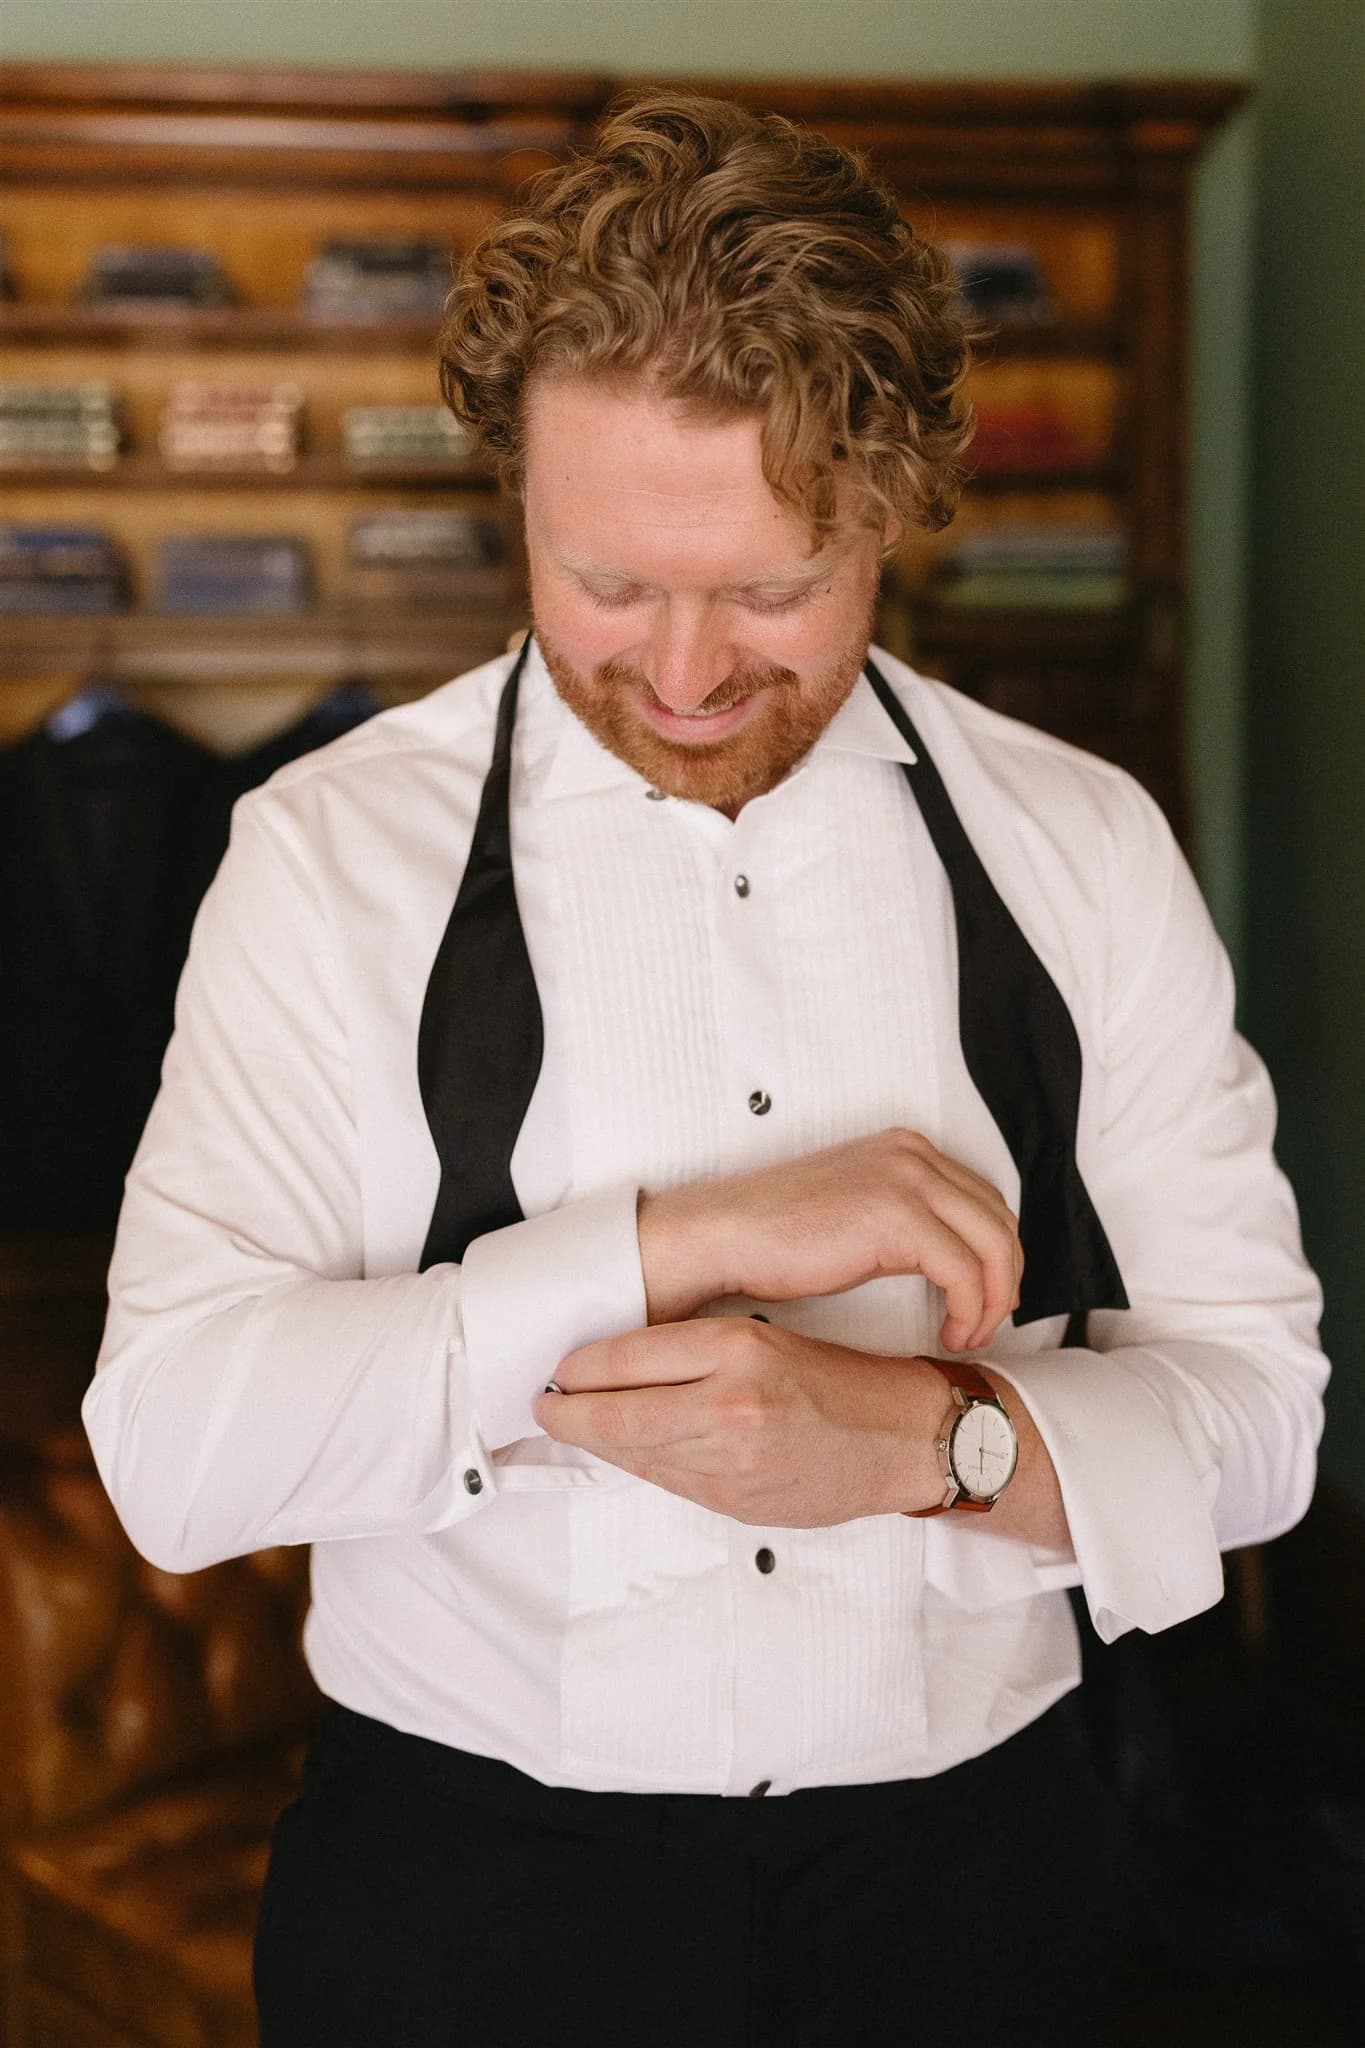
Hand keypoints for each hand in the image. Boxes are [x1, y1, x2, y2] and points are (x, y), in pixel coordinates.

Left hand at [529, 1317, 943, 1527]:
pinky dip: (640, 1466)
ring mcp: (731, 1461)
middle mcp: (730, 1404)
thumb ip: (693, 1357)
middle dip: (567, 1415)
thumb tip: (618, 1371)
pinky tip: (628, 1454)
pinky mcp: (737, 1502)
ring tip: (574, 1429)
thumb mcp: (767, 1341)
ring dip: (597, 1444)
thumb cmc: (841, 1383)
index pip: (626, 1357)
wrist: (904, 1439)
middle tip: (544, 1408)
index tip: (559, 1370)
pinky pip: (668, 1482)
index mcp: (738, 1347)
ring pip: (634, 1454)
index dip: (579, 1369)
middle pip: (614, 1414)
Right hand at [638, 1128, 1021, 1353]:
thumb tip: (949, 1262)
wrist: (725, 1237)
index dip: (996, 1256)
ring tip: (969, 1335)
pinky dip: (969, 1309)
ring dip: (992, 1300)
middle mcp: (913, 1155)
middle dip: (1004, 1279)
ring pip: (992, 1246)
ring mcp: (908, 1180)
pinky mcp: (898, 1217)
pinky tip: (949, 1334)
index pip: (984, 1201)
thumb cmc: (776, 1238)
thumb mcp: (856, 1214)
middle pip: (998, 1220)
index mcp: (906, 1150)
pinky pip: (965, 1271)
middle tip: (986, 1324)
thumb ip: (905, 1220)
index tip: (987, 1298)